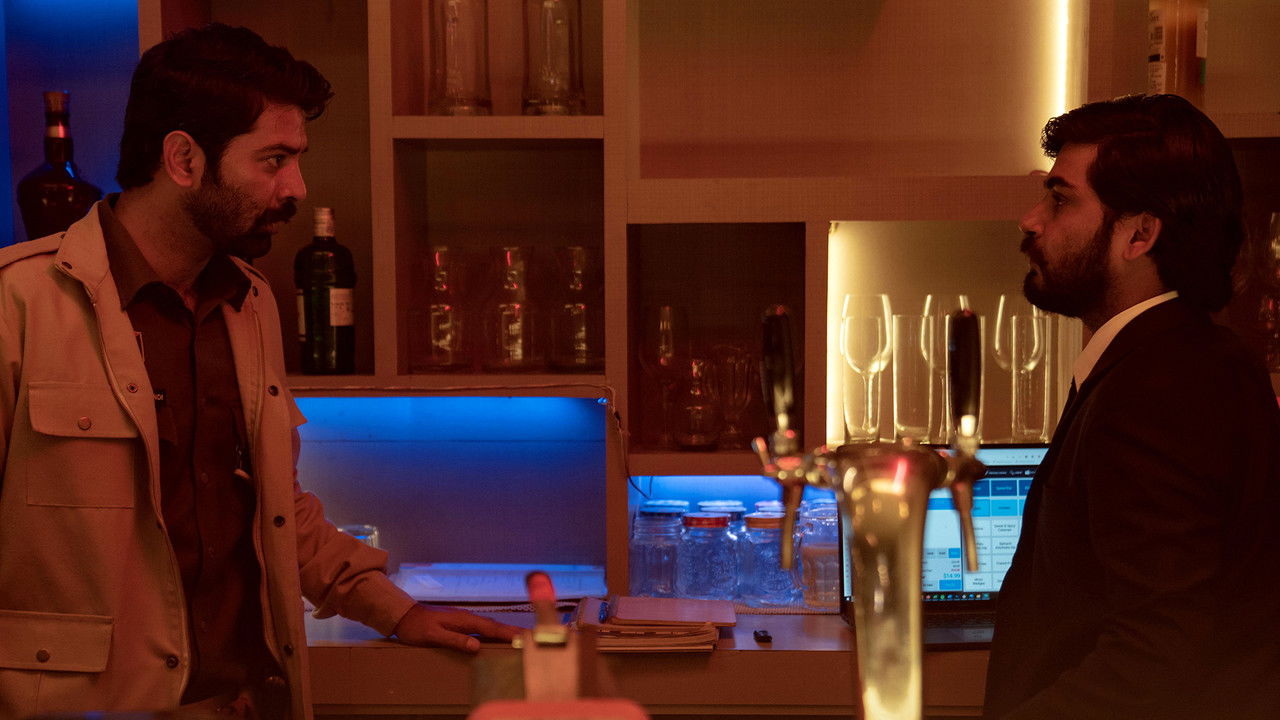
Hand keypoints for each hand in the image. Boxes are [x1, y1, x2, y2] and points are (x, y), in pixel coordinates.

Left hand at [391, 603, 520, 652]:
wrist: (405, 616)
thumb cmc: (418, 627)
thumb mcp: (434, 636)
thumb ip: (455, 640)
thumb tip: (477, 646)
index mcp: (464, 620)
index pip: (491, 628)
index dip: (508, 633)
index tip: (524, 637)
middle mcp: (468, 618)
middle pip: (494, 626)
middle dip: (513, 631)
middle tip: (531, 637)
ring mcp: (465, 619)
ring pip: (490, 626)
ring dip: (505, 631)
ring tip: (521, 637)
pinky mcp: (461, 623)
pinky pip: (482, 628)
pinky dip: (494, 632)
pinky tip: (497, 636)